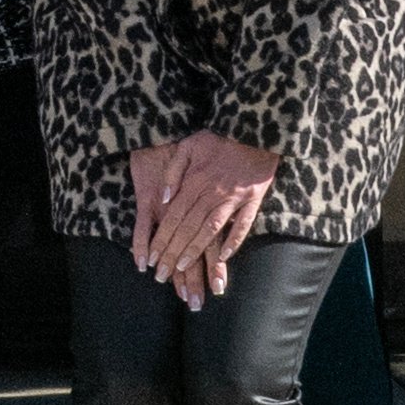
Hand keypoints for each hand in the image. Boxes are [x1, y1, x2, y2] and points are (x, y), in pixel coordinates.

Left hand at [128, 129, 273, 304]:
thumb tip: (163, 199)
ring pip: (210, 230)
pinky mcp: (253, 200)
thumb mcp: (187, 146)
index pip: (173, 217)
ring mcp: (232, 198)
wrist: (251, 129)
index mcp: (193, 182)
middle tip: (162, 275)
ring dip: (196, 251)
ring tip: (183, 270)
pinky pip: (243, 225)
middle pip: (188, 229)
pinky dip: (234, 241)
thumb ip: (172, 173)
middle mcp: (211, 193)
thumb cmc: (217, 138)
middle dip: (173, 253)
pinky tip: (224, 257)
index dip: (161, 240)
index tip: (151, 260)